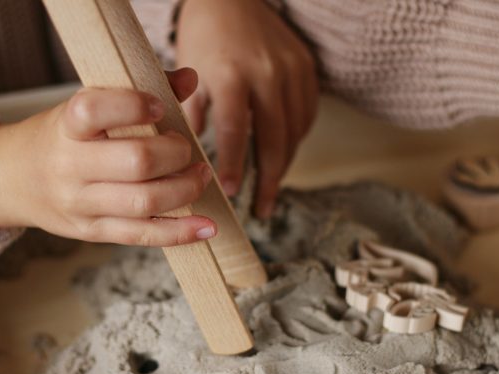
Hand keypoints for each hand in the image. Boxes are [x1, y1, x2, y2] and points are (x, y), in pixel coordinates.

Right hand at [0, 68, 217, 246]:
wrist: (10, 179)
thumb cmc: (62, 137)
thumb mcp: (85, 108)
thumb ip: (136, 91)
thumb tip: (189, 79)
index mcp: (66, 125)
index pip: (94, 110)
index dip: (133, 106)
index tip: (159, 107)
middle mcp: (69, 165)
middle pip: (136, 162)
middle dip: (176, 154)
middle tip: (186, 148)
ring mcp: (79, 203)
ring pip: (144, 201)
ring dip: (185, 189)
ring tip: (199, 175)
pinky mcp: (92, 231)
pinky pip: (142, 235)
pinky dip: (180, 232)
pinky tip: (206, 226)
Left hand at [176, 0, 318, 217]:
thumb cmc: (204, 38)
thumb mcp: (190, 74)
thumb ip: (194, 117)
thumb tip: (194, 160)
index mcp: (231, 74)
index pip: (236, 131)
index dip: (236, 166)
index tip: (233, 194)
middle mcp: (268, 73)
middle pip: (275, 139)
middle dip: (270, 180)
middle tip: (262, 209)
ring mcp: (293, 70)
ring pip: (296, 131)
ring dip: (285, 164)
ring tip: (270, 188)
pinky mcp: (308, 69)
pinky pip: (307, 114)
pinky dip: (296, 139)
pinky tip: (282, 154)